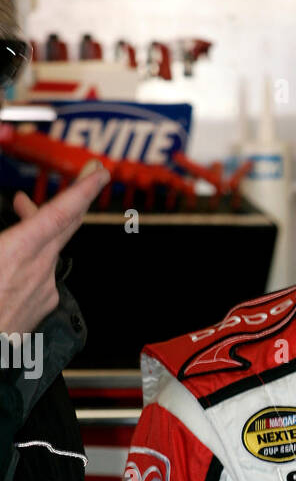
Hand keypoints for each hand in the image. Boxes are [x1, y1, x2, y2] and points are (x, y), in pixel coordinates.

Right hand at [0, 161, 109, 334]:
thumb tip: (13, 209)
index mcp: (20, 251)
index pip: (60, 213)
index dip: (82, 189)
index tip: (99, 172)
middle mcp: (39, 270)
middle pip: (66, 226)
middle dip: (78, 197)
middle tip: (90, 175)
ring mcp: (43, 291)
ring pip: (49, 249)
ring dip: (41, 227)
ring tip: (22, 208)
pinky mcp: (42, 308)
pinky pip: (43, 274)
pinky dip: (34, 258)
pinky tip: (16, 258)